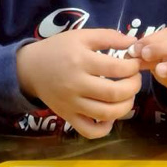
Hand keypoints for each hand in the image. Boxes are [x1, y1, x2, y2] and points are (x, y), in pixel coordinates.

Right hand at [16, 29, 140, 138]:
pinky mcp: (68, 116)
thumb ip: (108, 36)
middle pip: (114, 93)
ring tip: (128, 96)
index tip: (135, 64)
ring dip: (126, 106)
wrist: (30, 68)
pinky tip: (110, 117)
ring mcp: (72, 104)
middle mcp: (76, 85)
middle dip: (134, 86)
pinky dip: (104, 128)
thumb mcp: (82, 36)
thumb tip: (133, 42)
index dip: (133, 67)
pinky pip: (89, 131)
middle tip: (135, 79)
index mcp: (81, 61)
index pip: (117, 68)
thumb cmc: (58, 49)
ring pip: (106, 114)